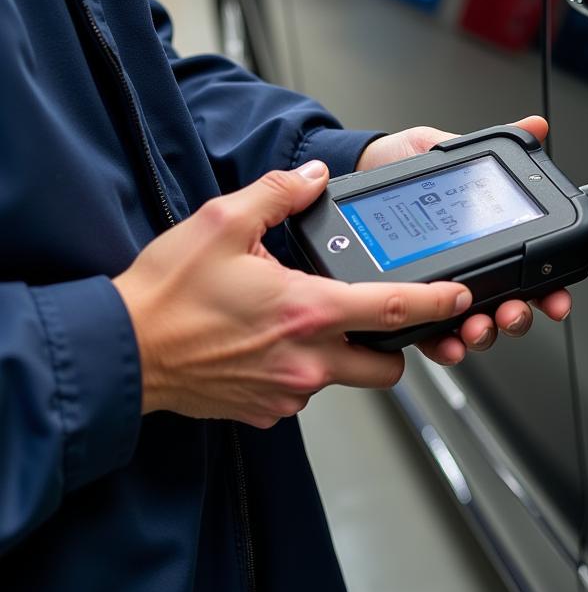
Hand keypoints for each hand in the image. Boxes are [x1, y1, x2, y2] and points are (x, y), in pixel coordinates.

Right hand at [114, 161, 473, 427]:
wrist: (122, 352)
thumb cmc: (166, 295)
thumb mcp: (222, 222)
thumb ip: (279, 196)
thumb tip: (315, 180)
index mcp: (307, 311)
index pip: (395, 310)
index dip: (439, 302)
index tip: (461, 296)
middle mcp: (307, 360)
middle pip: (387, 366)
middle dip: (392, 344)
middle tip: (372, 316)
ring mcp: (288, 392)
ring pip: (343, 377)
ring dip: (339, 353)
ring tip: (299, 320)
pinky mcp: (266, 410)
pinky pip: (304, 390)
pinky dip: (301, 368)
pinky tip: (267, 342)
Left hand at [356, 115, 571, 363]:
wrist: (353, 170)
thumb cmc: (398, 163)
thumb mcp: (447, 148)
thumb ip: (493, 145)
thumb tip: (536, 126)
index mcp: (487, 237)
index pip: (528, 271)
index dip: (549, 289)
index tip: (556, 296)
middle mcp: (468, 270)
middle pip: (508, 307)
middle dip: (517, 316)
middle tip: (513, 311)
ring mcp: (440, 291)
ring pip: (475, 326)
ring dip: (484, 333)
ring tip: (478, 326)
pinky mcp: (408, 304)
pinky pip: (432, 334)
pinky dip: (445, 343)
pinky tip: (448, 340)